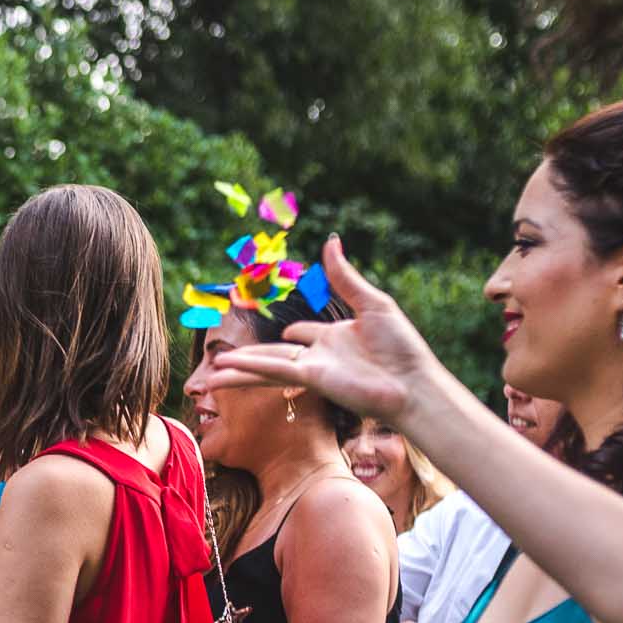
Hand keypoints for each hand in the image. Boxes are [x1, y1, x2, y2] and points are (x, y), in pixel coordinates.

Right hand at [185, 236, 455, 431]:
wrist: (411, 382)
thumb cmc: (401, 347)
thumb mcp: (372, 302)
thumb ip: (345, 277)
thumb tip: (330, 240)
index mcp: (335, 337)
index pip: (303, 335)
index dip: (293, 331)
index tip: (282, 330)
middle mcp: (319, 355)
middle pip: (274, 354)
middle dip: (249, 356)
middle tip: (223, 357)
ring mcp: (313, 369)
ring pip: (266, 367)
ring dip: (239, 369)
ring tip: (210, 375)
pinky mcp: (312, 380)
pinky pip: (273, 372)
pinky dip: (248, 372)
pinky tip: (224, 373)